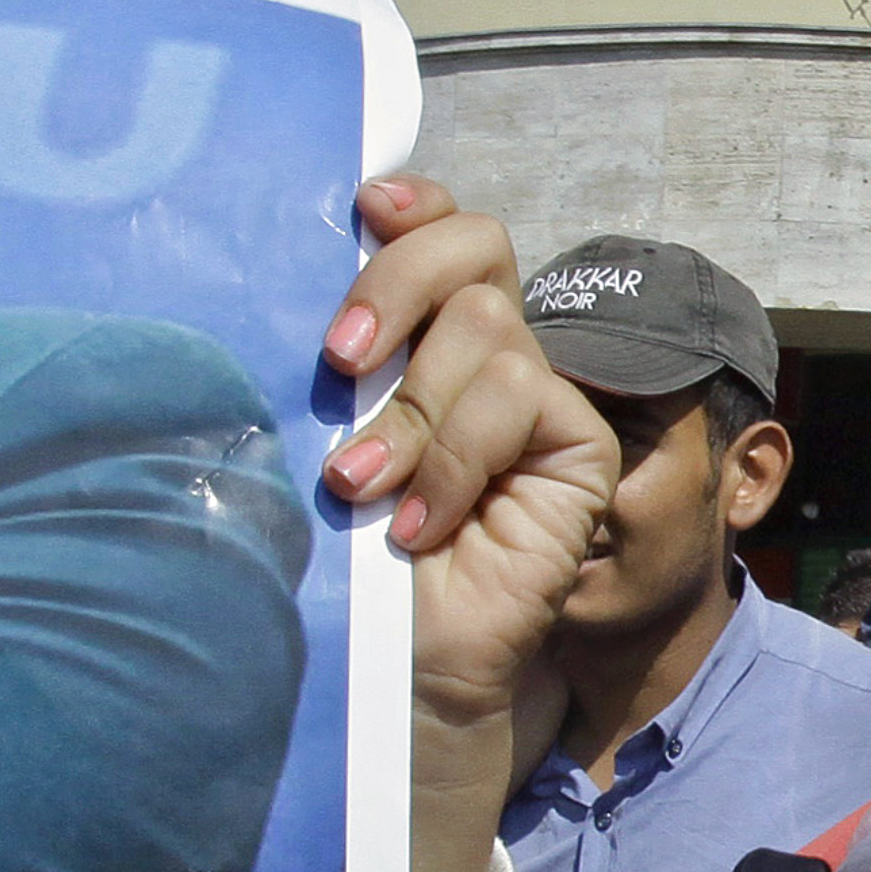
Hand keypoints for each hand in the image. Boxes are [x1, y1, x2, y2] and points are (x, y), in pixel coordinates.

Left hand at [317, 177, 616, 871]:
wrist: (393, 666)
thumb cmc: (341, 560)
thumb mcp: (322, 436)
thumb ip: (339, 361)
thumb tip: (291, 270)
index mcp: (425, 339)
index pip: (444, 230)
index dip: (416, 205)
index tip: (363, 207)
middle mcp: (488, 354)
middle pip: (474, 244)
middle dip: (397, 282)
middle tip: (339, 358)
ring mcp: (540, 398)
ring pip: (489, 326)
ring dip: (411, 412)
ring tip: (359, 491)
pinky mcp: (579, 448)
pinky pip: (524, 396)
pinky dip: (456, 456)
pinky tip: (417, 524)